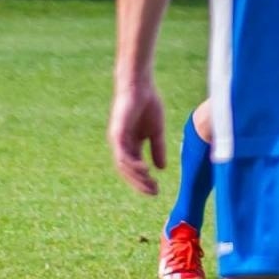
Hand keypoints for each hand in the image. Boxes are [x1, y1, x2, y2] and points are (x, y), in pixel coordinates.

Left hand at [108, 73, 166, 195]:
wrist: (140, 85)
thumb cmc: (147, 104)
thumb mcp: (156, 131)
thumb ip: (158, 149)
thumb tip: (161, 168)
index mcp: (130, 144)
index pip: (135, 168)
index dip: (144, 180)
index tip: (156, 190)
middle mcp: (121, 145)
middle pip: (128, 171)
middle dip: (140, 183)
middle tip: (153, 192)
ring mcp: (118, 140)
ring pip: (124, 165)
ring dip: (137, 177)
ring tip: (150, 184)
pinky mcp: (117, 133)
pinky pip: (123, 153)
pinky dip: (133, 163)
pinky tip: (144, 170)